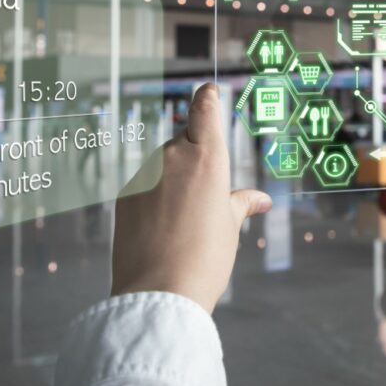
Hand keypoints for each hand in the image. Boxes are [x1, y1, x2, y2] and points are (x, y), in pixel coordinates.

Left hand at [111, 83, 270, 312]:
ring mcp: (145, 176)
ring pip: (163, 165)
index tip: (209, 90)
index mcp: (206, 158)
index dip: (207, 97)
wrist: (159, 294)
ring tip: (184, 221)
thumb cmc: (204, 260)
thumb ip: (240, 204)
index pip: (204, 108)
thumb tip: (259, 199)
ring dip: (174, 179)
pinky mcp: (125, 196)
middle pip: (184, 142)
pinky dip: (155, 197)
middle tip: (206, 195)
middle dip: (195, 158)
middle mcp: (172, 158)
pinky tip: (162, 228)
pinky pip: (145, 186)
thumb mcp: (229, 228)